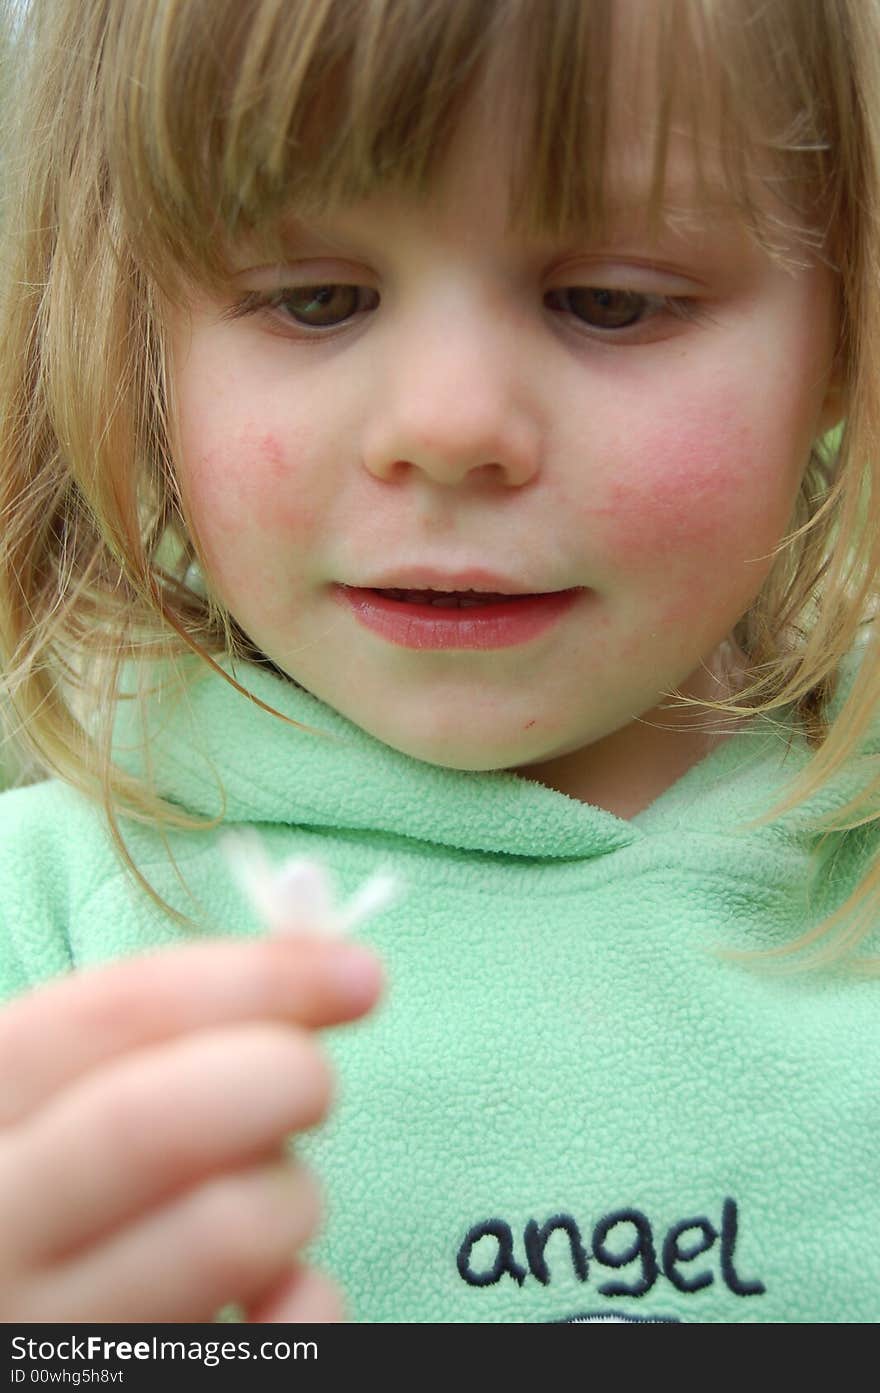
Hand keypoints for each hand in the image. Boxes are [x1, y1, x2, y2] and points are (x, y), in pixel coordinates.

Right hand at [0, 935, 381, 1320]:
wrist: (28, 1307)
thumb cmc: (71, 1190)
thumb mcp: (73, 1097)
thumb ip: (170, 1032)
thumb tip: (331, 968)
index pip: (106, 1019)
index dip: (250, 981)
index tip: (353, 975)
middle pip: (150, 1127)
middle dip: (275, 1076)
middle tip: (315, 1080)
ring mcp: (54, 1340)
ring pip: (222, 1233)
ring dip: (290, 1192)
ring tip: (274, 1192)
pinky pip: (267, 1349)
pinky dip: (310, 1301)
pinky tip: (284, 1288)